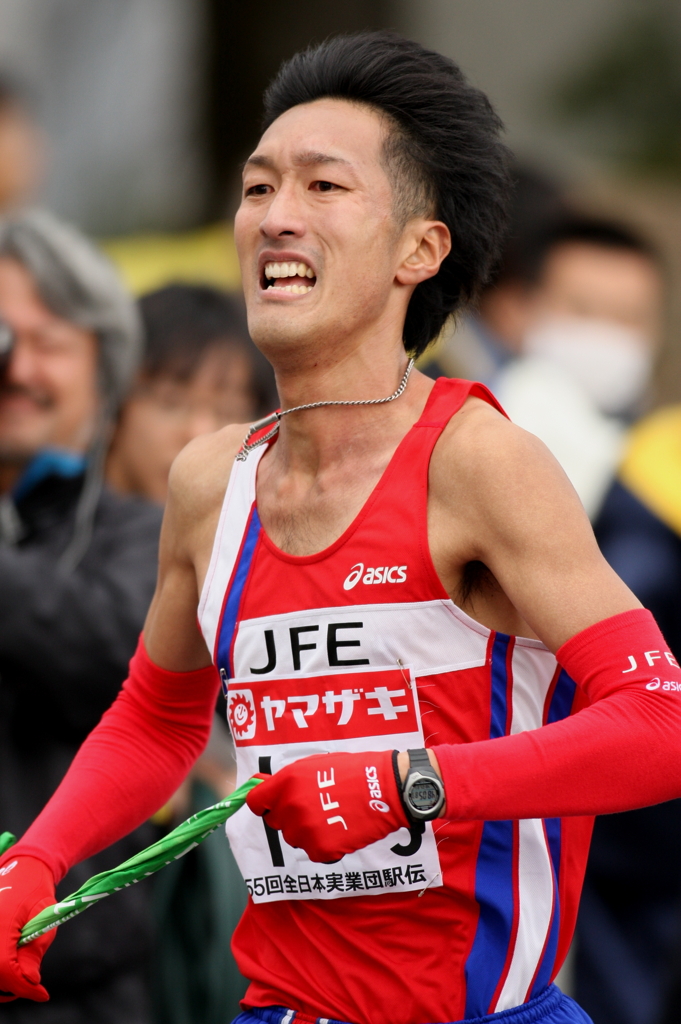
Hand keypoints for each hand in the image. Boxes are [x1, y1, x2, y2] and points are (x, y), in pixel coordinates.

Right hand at [0, 855, 55, 1001]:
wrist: (23, 868)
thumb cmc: (36, 891)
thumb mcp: (44, 919)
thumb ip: (34, 951)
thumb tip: (31, 981)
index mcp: (0, 925)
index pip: (3, 969)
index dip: (22, 987)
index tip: (43, 994)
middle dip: (12, 986)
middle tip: (33, 984)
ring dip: (2, 980)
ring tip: (22, 975)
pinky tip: (11, 966)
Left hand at [246, 749, 408, 862]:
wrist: (385, 789)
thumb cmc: (352, 771)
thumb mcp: (314, 765)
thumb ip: (286, 780)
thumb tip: (261, 785)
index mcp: (286, 783)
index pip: (255, 802)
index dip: (264, 803)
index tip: (273, 804)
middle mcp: (290, 807)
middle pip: (275, 822)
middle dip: (289, 816)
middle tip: (314, 806)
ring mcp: (304, 830)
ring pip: (294, 838)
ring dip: (307, 831)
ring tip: (331, 816)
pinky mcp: (320, 849)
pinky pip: (313, 852)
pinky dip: (324, 845)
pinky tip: (340, 829)